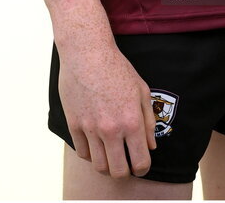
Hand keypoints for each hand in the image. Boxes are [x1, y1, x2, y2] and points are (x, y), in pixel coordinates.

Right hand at [57, 39, 157, 177]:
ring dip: (107, 165)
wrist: (87, 53)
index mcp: (132, 121)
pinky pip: (82, 153)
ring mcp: (90, 128)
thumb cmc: (117, 68)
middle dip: (125, 171)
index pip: (141, 162)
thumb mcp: (142, 90)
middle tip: (125, 162)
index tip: (141, 163)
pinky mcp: (74, 124)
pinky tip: (96, 144)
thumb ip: (148, 121)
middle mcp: (111, 129)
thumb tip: (151, 146)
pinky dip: (91, 154)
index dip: (143, 168)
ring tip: (111, 154)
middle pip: (118, 172)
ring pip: (99, 166)